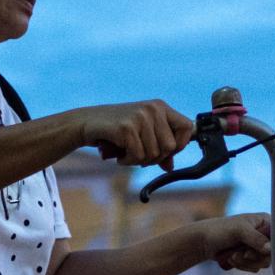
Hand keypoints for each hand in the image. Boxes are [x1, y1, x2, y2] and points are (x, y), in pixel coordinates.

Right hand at [78, 100, 194, 167]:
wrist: (86, 122)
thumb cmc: (116, 130)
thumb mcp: (141, 135)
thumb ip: (158, 148)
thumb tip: (170, 167)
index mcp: (160, 107)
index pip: (187, 127)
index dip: (181, 144)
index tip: (168, 153)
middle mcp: (153, 109)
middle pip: (170, 147)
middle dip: (155, 158)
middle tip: (139, 155)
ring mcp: (140, 117)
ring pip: (153, 155)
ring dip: (138, 161)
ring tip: (126, 152)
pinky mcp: (127, 128)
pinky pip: (137, 156)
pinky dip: (127, 161)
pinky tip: (118, 154)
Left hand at [195, 212, 271, 272]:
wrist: (202, 242)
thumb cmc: (219, 230)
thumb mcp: (238, 230)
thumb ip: (256, 238)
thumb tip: (270, 250)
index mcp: (266, 221)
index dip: (271, 247)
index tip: (258, 250)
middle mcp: (264, 234)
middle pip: (272, 254)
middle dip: (253, 257)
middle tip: (241, 254)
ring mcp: (257, 247)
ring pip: (262, 263)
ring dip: (245, 262)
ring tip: (232, 255)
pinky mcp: (250, 258)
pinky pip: (253, 268)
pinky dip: (241, 266)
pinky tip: (231, 259)